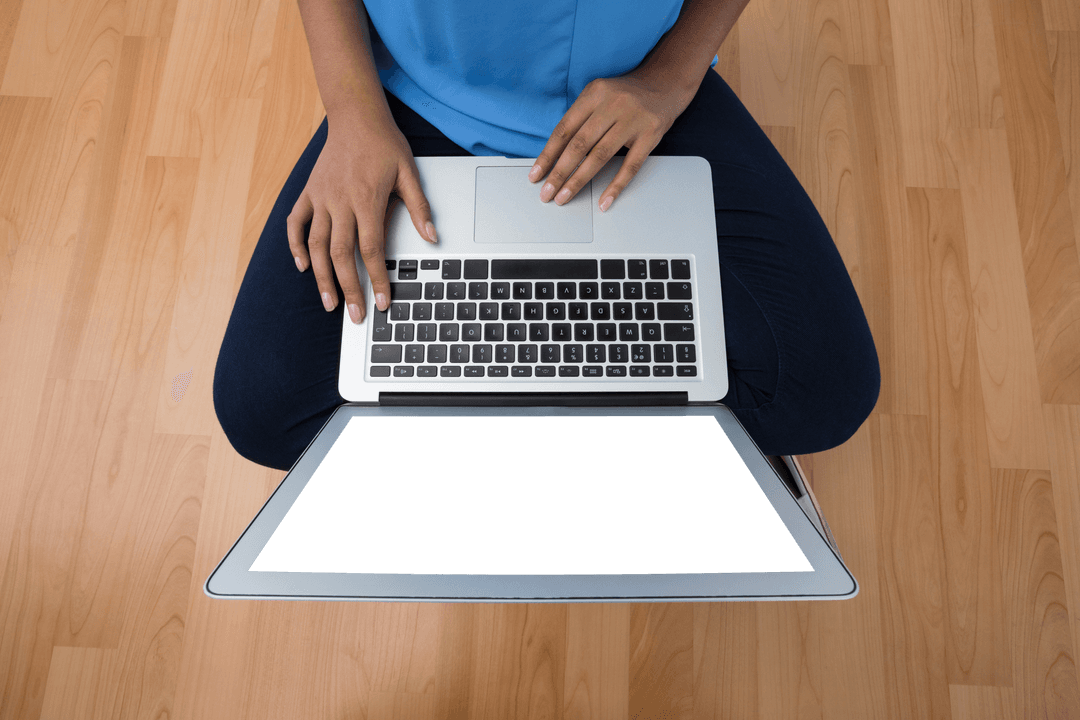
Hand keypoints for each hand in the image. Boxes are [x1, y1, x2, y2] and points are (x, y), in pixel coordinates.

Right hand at [287, 112, 437, 323]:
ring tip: (329, 303)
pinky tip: (303, 266)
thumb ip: (419, 208)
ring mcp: (320, 197)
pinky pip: (295, 223)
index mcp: (367, 200)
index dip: (376, 278)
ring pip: (316, 245)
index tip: (381, 302)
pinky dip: (296, 245)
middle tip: (355, 316)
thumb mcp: (409, 173)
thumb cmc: (384, 144)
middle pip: (341, 254)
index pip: (371, 249)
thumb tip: (432, 238)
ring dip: (321, 277)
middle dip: (348, 288)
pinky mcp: (308, 192)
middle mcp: (340, 202)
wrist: (355, 115)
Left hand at [529, 68, 694, 210]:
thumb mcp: (599, 96)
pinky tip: (604, 201)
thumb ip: (580, 119)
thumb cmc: (626, 95)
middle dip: (559, 172)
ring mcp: (633, 120)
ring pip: (600, 156)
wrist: (665, 83)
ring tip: (564, 197)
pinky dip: (616, 186)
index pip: (564, 129)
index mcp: (594, 93)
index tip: (535, 175)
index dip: (548, 155)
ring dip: (579, 180)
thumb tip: (555, 155)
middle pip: (579, 144)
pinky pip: (631, 166)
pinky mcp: (650, 135)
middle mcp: (613, 104)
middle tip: (547, 193)